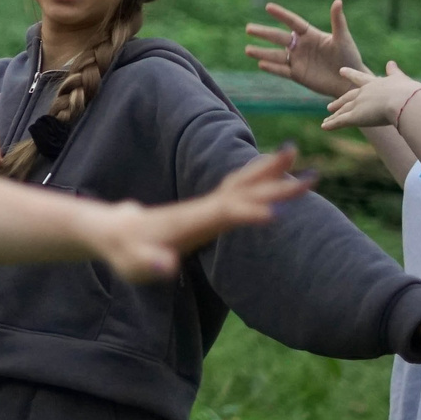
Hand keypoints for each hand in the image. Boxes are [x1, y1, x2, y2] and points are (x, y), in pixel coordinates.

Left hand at [88, 146, 314, 281]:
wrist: (111, 231)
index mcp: (189, 221)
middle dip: (273, 184)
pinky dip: (255, 176)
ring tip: (294, 154)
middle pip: (242, 192)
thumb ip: (150, 264)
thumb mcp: (133, 264)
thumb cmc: (124, 252)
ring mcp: (203, 206)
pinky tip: (271, 172)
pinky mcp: (204, 208)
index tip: (276, 213)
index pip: (224, 215)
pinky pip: (235, 187)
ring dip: (267, 170)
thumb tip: (167, 265)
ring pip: (240, 183)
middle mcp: (200, 208)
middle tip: (309, 175)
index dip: (248, 214)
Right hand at [244, 0, 365, 98]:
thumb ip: (337, 21)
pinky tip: (260, 64)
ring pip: (276, 55)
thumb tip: (338, 1)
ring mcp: (298, 61)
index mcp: (311, 35)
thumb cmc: (349, 57)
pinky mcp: (297, 75)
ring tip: (248, 49)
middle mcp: (301, 46)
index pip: (293, 22)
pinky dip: (271, 68)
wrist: (349, 81)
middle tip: (248, 28)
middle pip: (279, 38)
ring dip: (262, 52)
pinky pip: (281, 70)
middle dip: (263, 33)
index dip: (281, 15)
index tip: (268, 7)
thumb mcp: (343, 38)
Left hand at [323, 62, 420, 131]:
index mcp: (376, 84)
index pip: (361, 79)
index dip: (351, 75)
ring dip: (335, 115)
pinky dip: (331, 125)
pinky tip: (324, 127)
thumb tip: (391, 63)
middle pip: (349, 97)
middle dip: (340, 101)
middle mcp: (364, 93)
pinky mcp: (355, 117)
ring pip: (343, 111)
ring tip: (327, 118)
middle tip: (330, 105)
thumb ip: (394, 72)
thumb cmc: (409, 92)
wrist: (405, 101)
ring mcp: (359, 105)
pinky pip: (340, 122)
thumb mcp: (401, 79)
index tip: (341, 70)